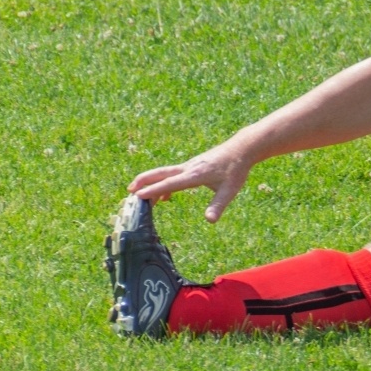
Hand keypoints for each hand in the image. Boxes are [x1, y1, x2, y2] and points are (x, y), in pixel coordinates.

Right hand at [128, 140, 253, 222]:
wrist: (241, 149)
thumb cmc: (236, 169)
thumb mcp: (230, 190)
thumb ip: (218, 205)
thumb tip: (210, 221)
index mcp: (195, 175)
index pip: (170, 183)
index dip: (154, 190)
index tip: (139, 196)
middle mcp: (188, 168)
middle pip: (160, 174)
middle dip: (143, 181)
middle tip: (129, 192)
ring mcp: (189, 166)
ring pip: (164, 174)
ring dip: (151, 182)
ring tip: (139, 196)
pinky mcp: (192, 166)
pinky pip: (173, 175)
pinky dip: (164, 184)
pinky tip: (166, 197)